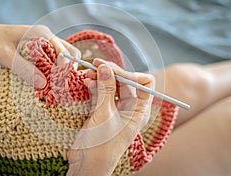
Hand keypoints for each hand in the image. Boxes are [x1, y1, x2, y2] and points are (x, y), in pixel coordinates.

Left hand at [0, 23, 79, 87]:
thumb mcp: (5, 55)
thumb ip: (23, 68)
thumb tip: (43, 83)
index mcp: (42, 33)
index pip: (64, 50)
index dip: (64, 67)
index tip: (58, 83)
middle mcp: (46, 37)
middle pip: (68, 53)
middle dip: (67, 69)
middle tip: (59, 85)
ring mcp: (44, 45)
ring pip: (62, 58)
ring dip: (61, 72)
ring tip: (54, 86)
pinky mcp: (39, 53)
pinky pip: (52, 62)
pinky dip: (53, 73)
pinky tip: (46, 83)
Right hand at [67, 59, 153, 175]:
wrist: (88, 164)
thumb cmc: (103, 145)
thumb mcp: (105, 114)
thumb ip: (106, 89)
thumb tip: (105, 67)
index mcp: (139, 110)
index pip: (144, 83)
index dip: (130, 74)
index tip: (112, 71)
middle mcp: (129, 108)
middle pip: (125, 81)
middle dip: (111, 72)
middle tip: (95, 65)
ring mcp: (115, 109)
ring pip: (111, 86)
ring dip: (100, 78)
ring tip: (88, 73)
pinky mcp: (101, 111)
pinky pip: (100, 93)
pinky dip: (94, 86)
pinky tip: (86, 82)